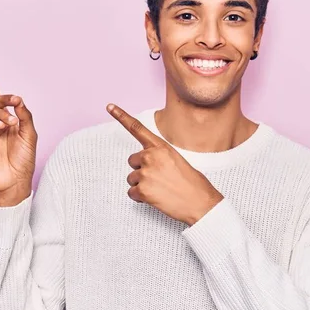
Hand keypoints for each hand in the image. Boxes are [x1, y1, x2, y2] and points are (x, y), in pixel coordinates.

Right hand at [0, 65, 37, 206]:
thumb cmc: (24, 159)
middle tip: (14, 101)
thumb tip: (18, 99)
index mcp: (8, 120)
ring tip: (10, 123)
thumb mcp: (30, 133)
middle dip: (4, 98)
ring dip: (0, 112)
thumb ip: (24, 115)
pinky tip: (1, 125)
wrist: (16, 180)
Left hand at [107, 104, 223, 225]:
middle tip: (159, 178)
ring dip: (142, 185)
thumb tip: (147, 164)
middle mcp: (150, 156)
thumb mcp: (177, 160)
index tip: (109, 106)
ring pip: (132, 178)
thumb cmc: (192, 183)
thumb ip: (159, 157)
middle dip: (141, 169)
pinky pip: (132, 193)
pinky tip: (156, 198)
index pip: (137, 128)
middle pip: (132, 160)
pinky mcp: (142, 190)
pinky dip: (141, 198)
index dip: (121, 116)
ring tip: (161, 189)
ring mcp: (145, 173)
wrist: (200, 202)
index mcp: (161, 147)